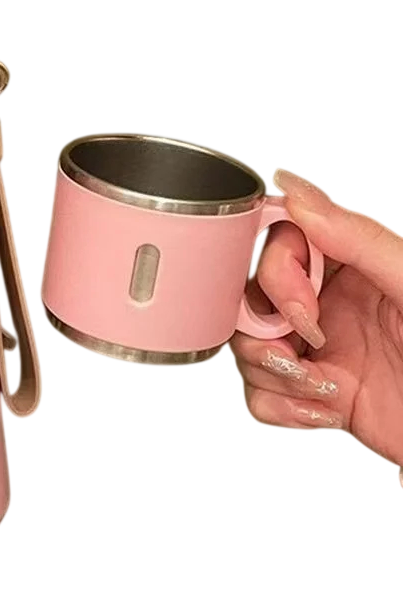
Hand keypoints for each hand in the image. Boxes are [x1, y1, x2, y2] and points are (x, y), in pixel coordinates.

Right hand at [231, 169, 402, 466]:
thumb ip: (356, 238)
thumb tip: (297, 193)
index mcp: (352, 267)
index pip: (280, 244)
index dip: (276, 275)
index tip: (305, 307)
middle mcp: (328, 303)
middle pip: (251, 297)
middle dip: (265, 331)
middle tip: (302, 352)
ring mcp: (317, 349)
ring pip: (246, 345)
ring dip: (273, 373)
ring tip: (321, 386)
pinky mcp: (311, 392)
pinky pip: (258, 392)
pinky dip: (281, 406)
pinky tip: (323, 409)